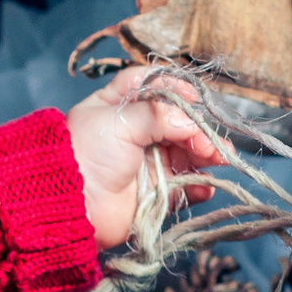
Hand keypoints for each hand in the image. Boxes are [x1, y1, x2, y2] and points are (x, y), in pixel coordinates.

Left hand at [66, 68, 225, 249]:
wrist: (72, 206)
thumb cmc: (86, 154)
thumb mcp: (119, 121)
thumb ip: (160, 115)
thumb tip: (194, 124)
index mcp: (118, 105)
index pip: (151, 85)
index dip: (175, 87)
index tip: (194, 97)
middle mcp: (135, 131)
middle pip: (178, 122)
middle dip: (199, 129)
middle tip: (212, 143)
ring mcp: (148, 161)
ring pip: (188, 153)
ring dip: (207, 155)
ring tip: (219, 160)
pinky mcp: (157, 191)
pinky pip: (186, 185)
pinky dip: (199, 185)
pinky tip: (204, 186)